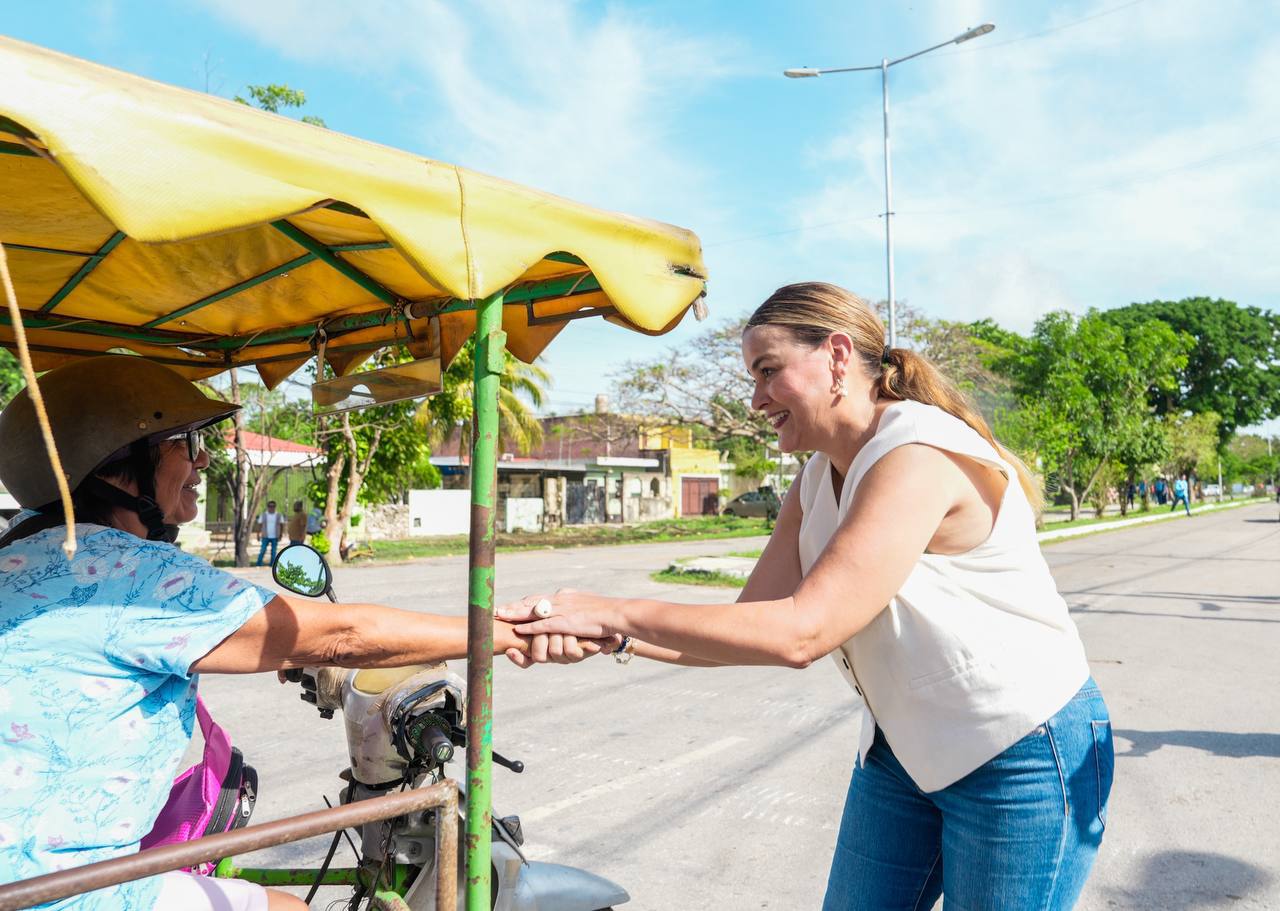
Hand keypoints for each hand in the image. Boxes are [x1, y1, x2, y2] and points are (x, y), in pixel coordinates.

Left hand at [496, 592, 621, 666]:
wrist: (617, 613)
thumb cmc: (605, 612)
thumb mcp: (586, 604)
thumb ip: (574, 605)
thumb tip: (568, 605)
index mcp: (565, 596)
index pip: (539, 598)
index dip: (522, 603)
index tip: (510, 605)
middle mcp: (561, 600)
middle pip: (531, 602)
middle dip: (513, 607)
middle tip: (496, 609)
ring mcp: (563, 611)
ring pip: (533, 611)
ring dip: (515, 614)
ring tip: (500, 616)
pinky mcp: (566, 622)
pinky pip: (544, 625)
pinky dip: (529, 627)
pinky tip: (518, 629)